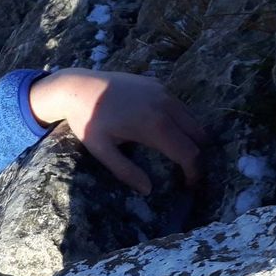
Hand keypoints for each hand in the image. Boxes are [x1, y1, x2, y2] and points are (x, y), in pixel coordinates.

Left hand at [27, 68, 206, 194]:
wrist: (78, 86)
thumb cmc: (87, 120)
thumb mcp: (101, 150)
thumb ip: (125, 170)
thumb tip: (148, 190)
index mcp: (154, 126)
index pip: (187, 152)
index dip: (193, 171)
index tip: (190, 185)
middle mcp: (166, 106)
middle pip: (197, 135)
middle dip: (197, 156)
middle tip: (189, 172)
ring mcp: (164, 92)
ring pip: (192, 119)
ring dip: (192, 138)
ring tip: (182, 155)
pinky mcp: (159, 85)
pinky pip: (180, 106)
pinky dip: (182, 122)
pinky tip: (170, 133)